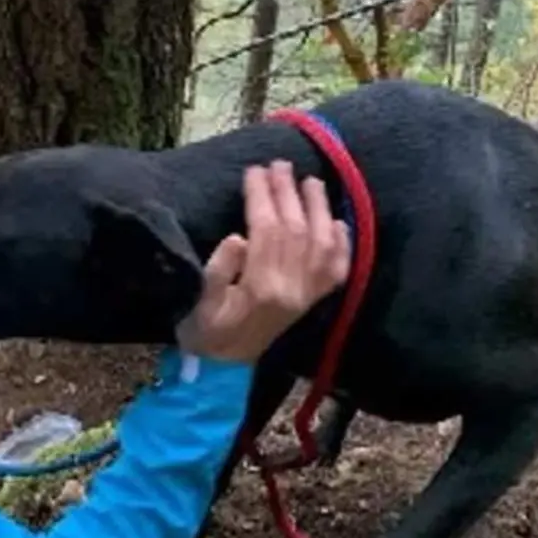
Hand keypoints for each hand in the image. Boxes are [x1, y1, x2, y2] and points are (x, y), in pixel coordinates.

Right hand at [177, 160, 351, 363]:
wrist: (222, 372)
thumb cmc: (202, 334)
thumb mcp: (196, 305)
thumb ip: (216, 272)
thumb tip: (238, 239)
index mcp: (260, 288)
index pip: (265, 230)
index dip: (260, 196)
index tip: (253, 171)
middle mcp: (291, 290)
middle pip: (294, 230)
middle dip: (287, 193)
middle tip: (279, 165)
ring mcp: (306, 297)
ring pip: (320, 243)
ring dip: (317, 209)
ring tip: (309, 180)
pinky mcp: (311, 303)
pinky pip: (336, 271)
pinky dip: (341, 244)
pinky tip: (337, 221)